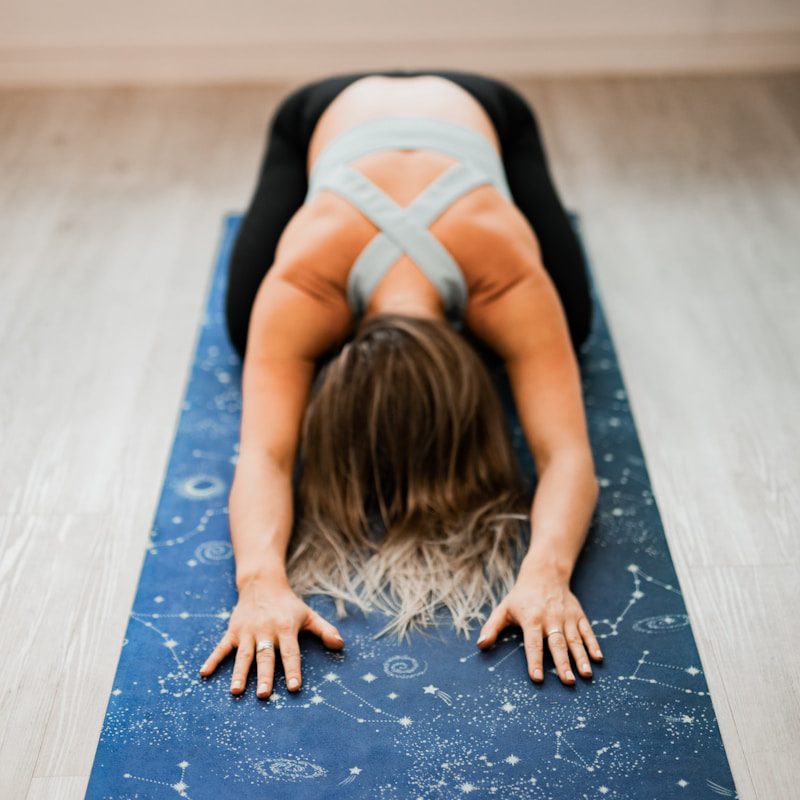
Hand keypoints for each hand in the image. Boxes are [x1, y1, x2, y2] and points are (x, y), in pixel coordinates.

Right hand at [198, 579, 344, 698]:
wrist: (263, 583)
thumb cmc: (288, 604)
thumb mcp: (308, 615)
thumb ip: (325, 630)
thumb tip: (341, 645)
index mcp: (285, 628)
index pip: (291, 652)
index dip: (293, 669)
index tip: (294, 688)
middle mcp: (265, 630)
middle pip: (265, 656)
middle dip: (265, 676)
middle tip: (264, 696)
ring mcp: (247, 631)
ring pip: (243, 654)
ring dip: (239, 673)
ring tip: (236, 691)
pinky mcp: (233, 631)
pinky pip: (221, 647)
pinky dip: (213, 660)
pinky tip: (204, 674)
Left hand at [476, 569, 602, 684]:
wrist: (544, 574)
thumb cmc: (521, 597)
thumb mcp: (503, 609)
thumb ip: (492, 628)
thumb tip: (481, 646)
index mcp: (531, 618)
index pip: (533, 643)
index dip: (534, 660)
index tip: (537, 678)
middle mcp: (551, 618)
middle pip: (557, 643)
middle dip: (563, 663)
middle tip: (567, 682)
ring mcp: (567, 617)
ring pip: (575, 640)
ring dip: (581, 657)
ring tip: (585, 675)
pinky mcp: (578, 615)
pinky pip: (587, 631)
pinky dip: (593, 644)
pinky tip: (598, 659)